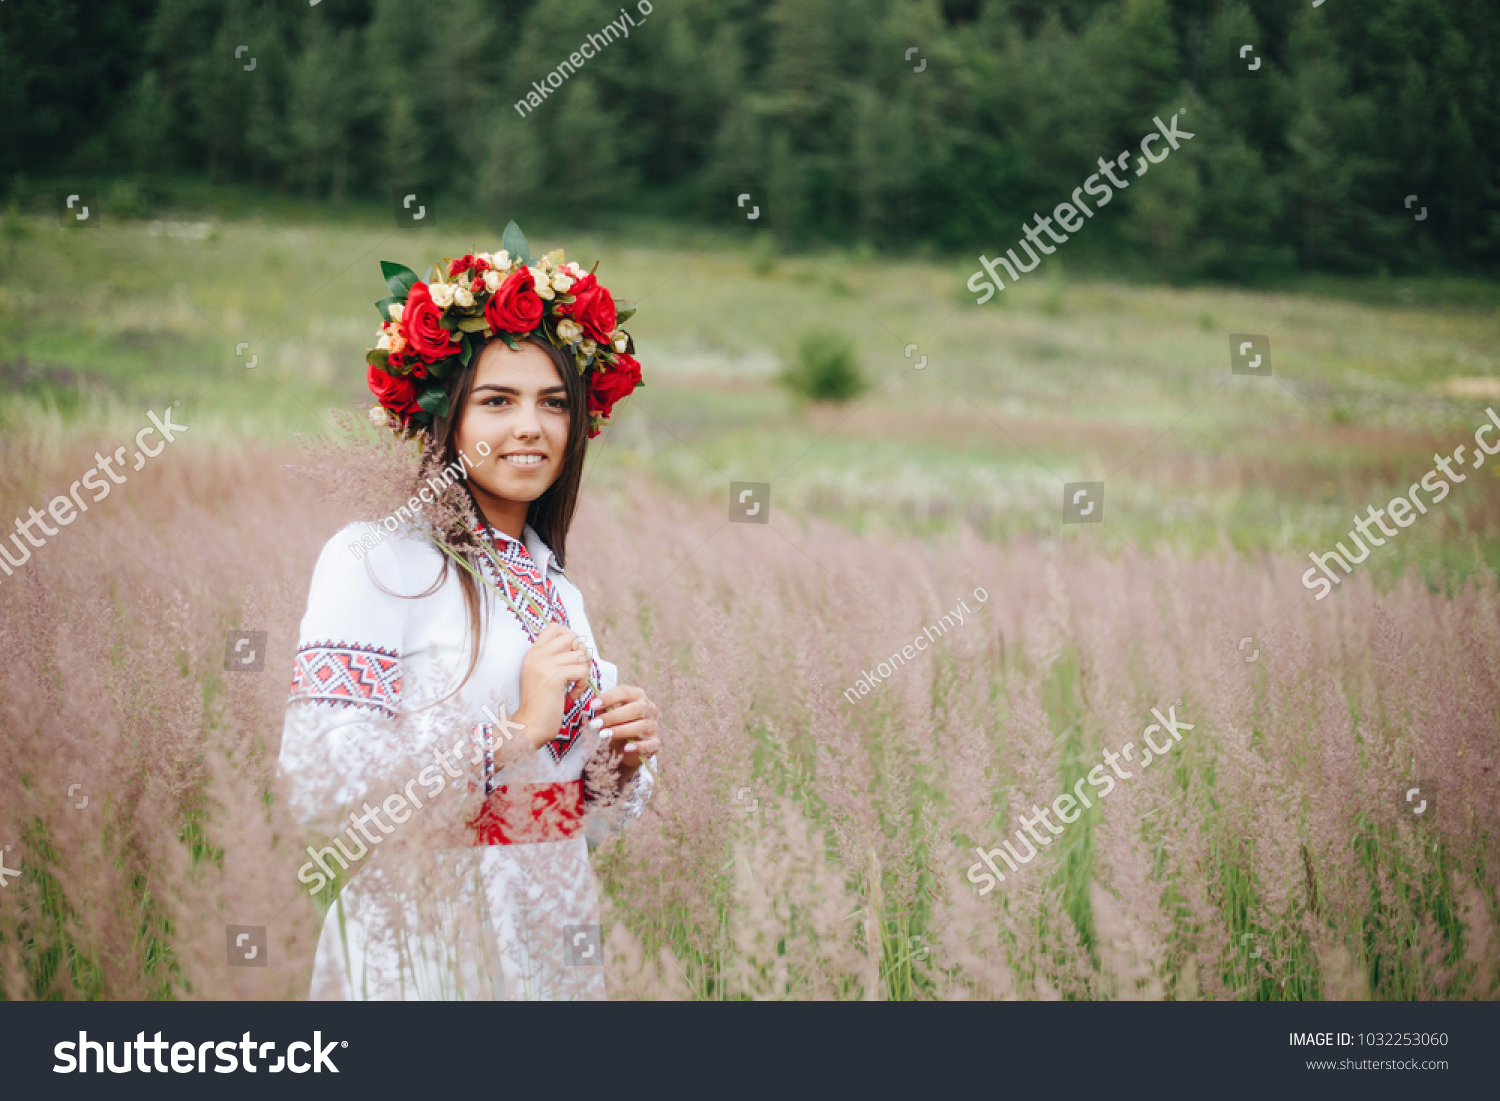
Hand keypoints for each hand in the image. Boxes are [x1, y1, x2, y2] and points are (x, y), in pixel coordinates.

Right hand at [514, 624, 591, 751]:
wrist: (529, 726)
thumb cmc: (541, 705)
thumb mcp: (543, 676)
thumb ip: (554, 660)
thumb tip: (580, 648)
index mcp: (533, 653)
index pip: (555, 627)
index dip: (570, 638)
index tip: (572, 657)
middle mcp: (537, 655)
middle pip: (571, 636)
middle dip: (582, 652)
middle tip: (578, 672)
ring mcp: (544, 665)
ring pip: (580, 654)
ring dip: (584, 671)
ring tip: (575, 686)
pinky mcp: (553, 677)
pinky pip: (581, 671)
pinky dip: (582, 684)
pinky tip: (572, 695)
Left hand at [589, 684, 660, 779]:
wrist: (623, 745)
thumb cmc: (615, 723)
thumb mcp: (607, 714)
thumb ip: (603, 708)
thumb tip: (596, 705)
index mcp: (637, 696)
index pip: (625, 692)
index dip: (609, 698)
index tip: (593, 705)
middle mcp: (649, 708)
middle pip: (635, 709)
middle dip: (613, 717)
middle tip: (595, 724)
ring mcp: (653, 726)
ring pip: (642, 726)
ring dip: (621, 731)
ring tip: (603, 735)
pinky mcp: (655, 743)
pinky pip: (650, 744)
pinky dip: (638, 746)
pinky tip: (626, 748)